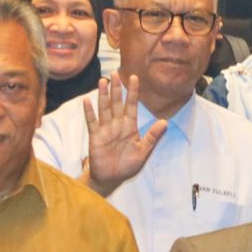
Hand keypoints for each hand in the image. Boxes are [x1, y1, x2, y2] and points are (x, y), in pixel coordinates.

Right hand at [83, 75, 167, 195]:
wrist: (112, 178)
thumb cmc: (127, 165)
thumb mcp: (143, 151)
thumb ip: (152, 136)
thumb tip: (165, 122)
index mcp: (130, 127)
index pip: (132, 106)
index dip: (133, 92)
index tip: (135, 78)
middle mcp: (117, 125)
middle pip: (117, 103)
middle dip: (116, 89)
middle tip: (115, 72)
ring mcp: (105, 130)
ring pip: (104, 109)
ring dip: (102, 95)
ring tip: (102, 81)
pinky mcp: (95, 137)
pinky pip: (92, 122)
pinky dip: (89, 112)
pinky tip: (86, 100)